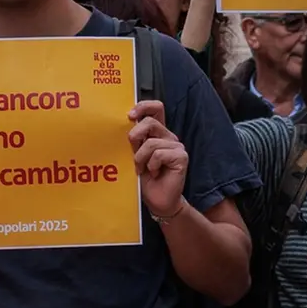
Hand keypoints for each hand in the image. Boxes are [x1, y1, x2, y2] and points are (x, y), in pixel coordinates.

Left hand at [125, 99, 188, 218]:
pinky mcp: (181, 157)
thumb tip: (124, 127)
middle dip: (135, 136)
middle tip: (132, 151)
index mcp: (157, 133)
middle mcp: (168, 137)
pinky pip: (159, 154)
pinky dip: (152, 165)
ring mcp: (176, 146)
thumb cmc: (145, 180)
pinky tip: (155, 173)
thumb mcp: (134, 156)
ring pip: (151, 142)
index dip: (143, 106)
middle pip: (150, 122)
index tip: (130, 116)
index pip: (155, 108)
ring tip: (143, 169)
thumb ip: (133, 140)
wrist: (158, 201)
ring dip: (141, 158)